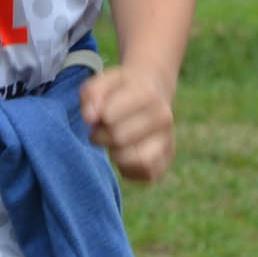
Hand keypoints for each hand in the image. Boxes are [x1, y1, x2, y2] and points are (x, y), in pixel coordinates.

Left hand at [80, 64, 174, 182]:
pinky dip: (128, 168)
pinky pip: (144, 174)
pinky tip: (124, 154)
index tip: (99, 115)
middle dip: (102, 136)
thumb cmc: (120, 90)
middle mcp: (163, 117)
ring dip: (115, 154)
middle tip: (102, 129)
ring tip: (113, 144)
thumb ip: (92, 95)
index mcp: (147, 94)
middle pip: (118, 138)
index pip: (109, 117)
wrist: (153, 92)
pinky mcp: (166, 160)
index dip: (96, 119)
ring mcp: (167, 139)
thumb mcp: (103, 82)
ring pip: (135, 160)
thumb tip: (89, 118)